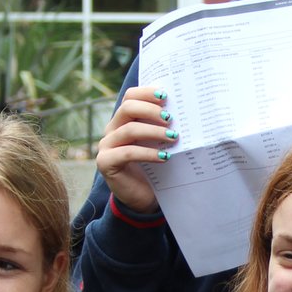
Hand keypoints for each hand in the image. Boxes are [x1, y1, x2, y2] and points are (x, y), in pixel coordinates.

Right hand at [96, 85, 178, 211]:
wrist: (144, 198)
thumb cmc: (155, 168)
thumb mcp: (159, 145)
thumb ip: (164, 128)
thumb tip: (185, 113)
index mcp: (123, 120)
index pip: (130, 97)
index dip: (146, 93)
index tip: (166, 96)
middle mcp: (112, 130)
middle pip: (127, 108)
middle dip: (151, 110)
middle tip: (170, 118)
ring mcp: (106, 146)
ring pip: (128, 130)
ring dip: (154, 132)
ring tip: (174, 137)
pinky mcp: (105, 162)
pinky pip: (127, 153)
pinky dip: (147, 153)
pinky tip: (164, 157)